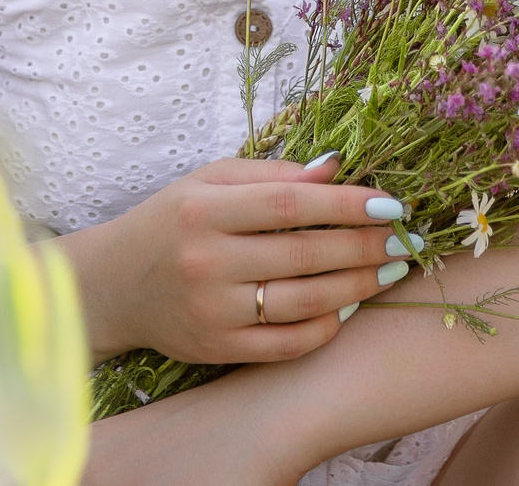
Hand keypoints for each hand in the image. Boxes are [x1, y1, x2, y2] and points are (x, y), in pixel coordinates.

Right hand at [60, 154, 410, 363]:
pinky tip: (350, 307)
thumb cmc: (171, 221)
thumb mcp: (208, 182)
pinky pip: (286, 343)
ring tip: (389, 271)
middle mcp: (205, 262)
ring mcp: (212, 311)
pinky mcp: (218, 350)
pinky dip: (326, 326)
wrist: (115, 285)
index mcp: (202, 210)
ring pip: (302, 301)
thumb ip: (270, 173)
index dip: (346, 204)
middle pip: (304, 254)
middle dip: (364, 246)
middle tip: (403, 239)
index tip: (390, 204)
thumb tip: (335, 168)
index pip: (288, 204)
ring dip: (357, 286)